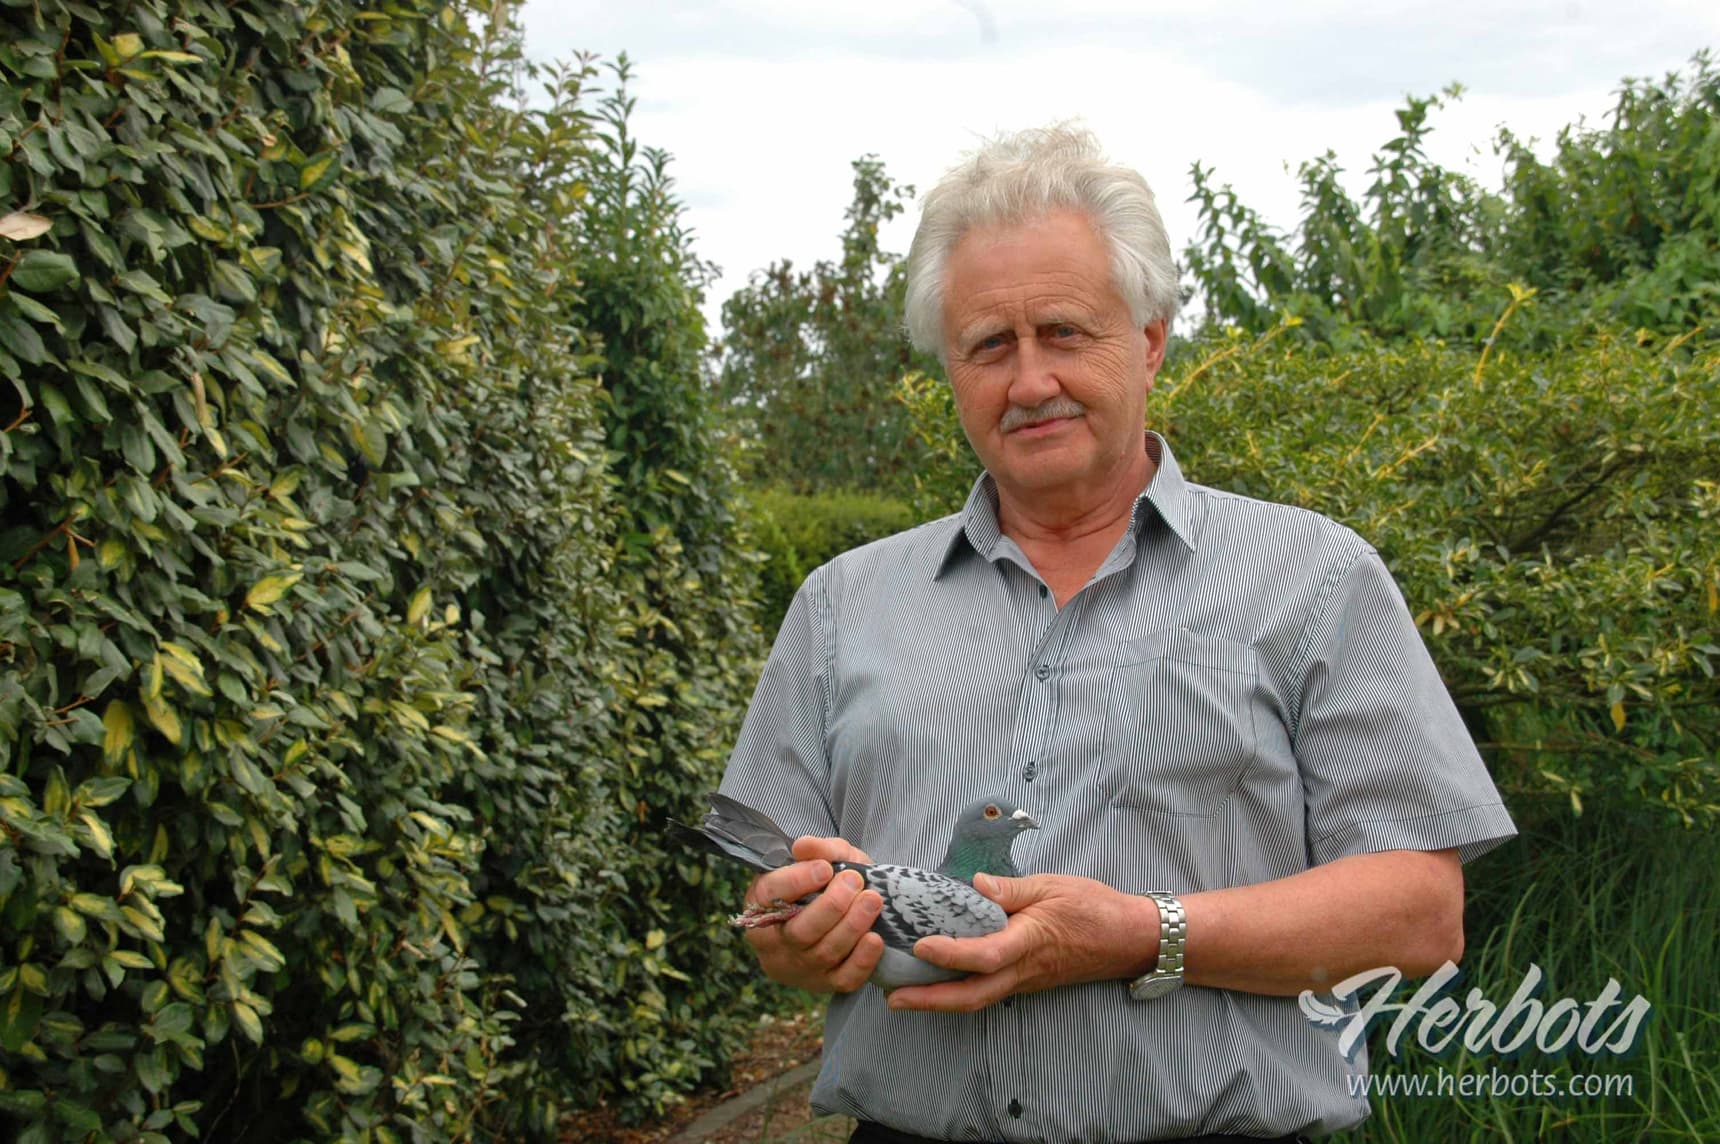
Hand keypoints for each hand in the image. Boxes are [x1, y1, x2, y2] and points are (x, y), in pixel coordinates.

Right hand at [743, 836, 883, 992]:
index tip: (825, 868)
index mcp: (760, 905)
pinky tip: (875, 938)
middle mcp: (774, 942)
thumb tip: (804, 847)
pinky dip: (862, 960)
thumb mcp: (819, 860)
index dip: (797, 881)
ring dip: (852, 926)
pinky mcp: (825, 983)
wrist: (830, 915)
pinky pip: (844, 979)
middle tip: (855, 881)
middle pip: (800, 931)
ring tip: (872, 900)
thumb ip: (816, 849)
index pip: (771, 894)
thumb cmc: (820, 885)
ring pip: (825, 952)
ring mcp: (799, 967)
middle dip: (832, 906)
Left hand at [886, 873, 1158, 1011]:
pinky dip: (959, 993)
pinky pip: (989, 992)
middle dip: (931, 1001)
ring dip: (940, 1002)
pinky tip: (938, 985)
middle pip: (973, 996)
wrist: (1130, 939)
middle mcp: (1024, 970)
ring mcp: (1025, 981)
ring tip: (904, 997)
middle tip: (893, 999)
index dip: (952, 954)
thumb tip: (974, 885)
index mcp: (1031, 941)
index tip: (920, 946)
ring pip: (979, 999)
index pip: (986, 955)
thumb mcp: (1054, 885)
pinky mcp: (1027, 982)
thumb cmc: (1094, 907)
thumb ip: (1012, 889)